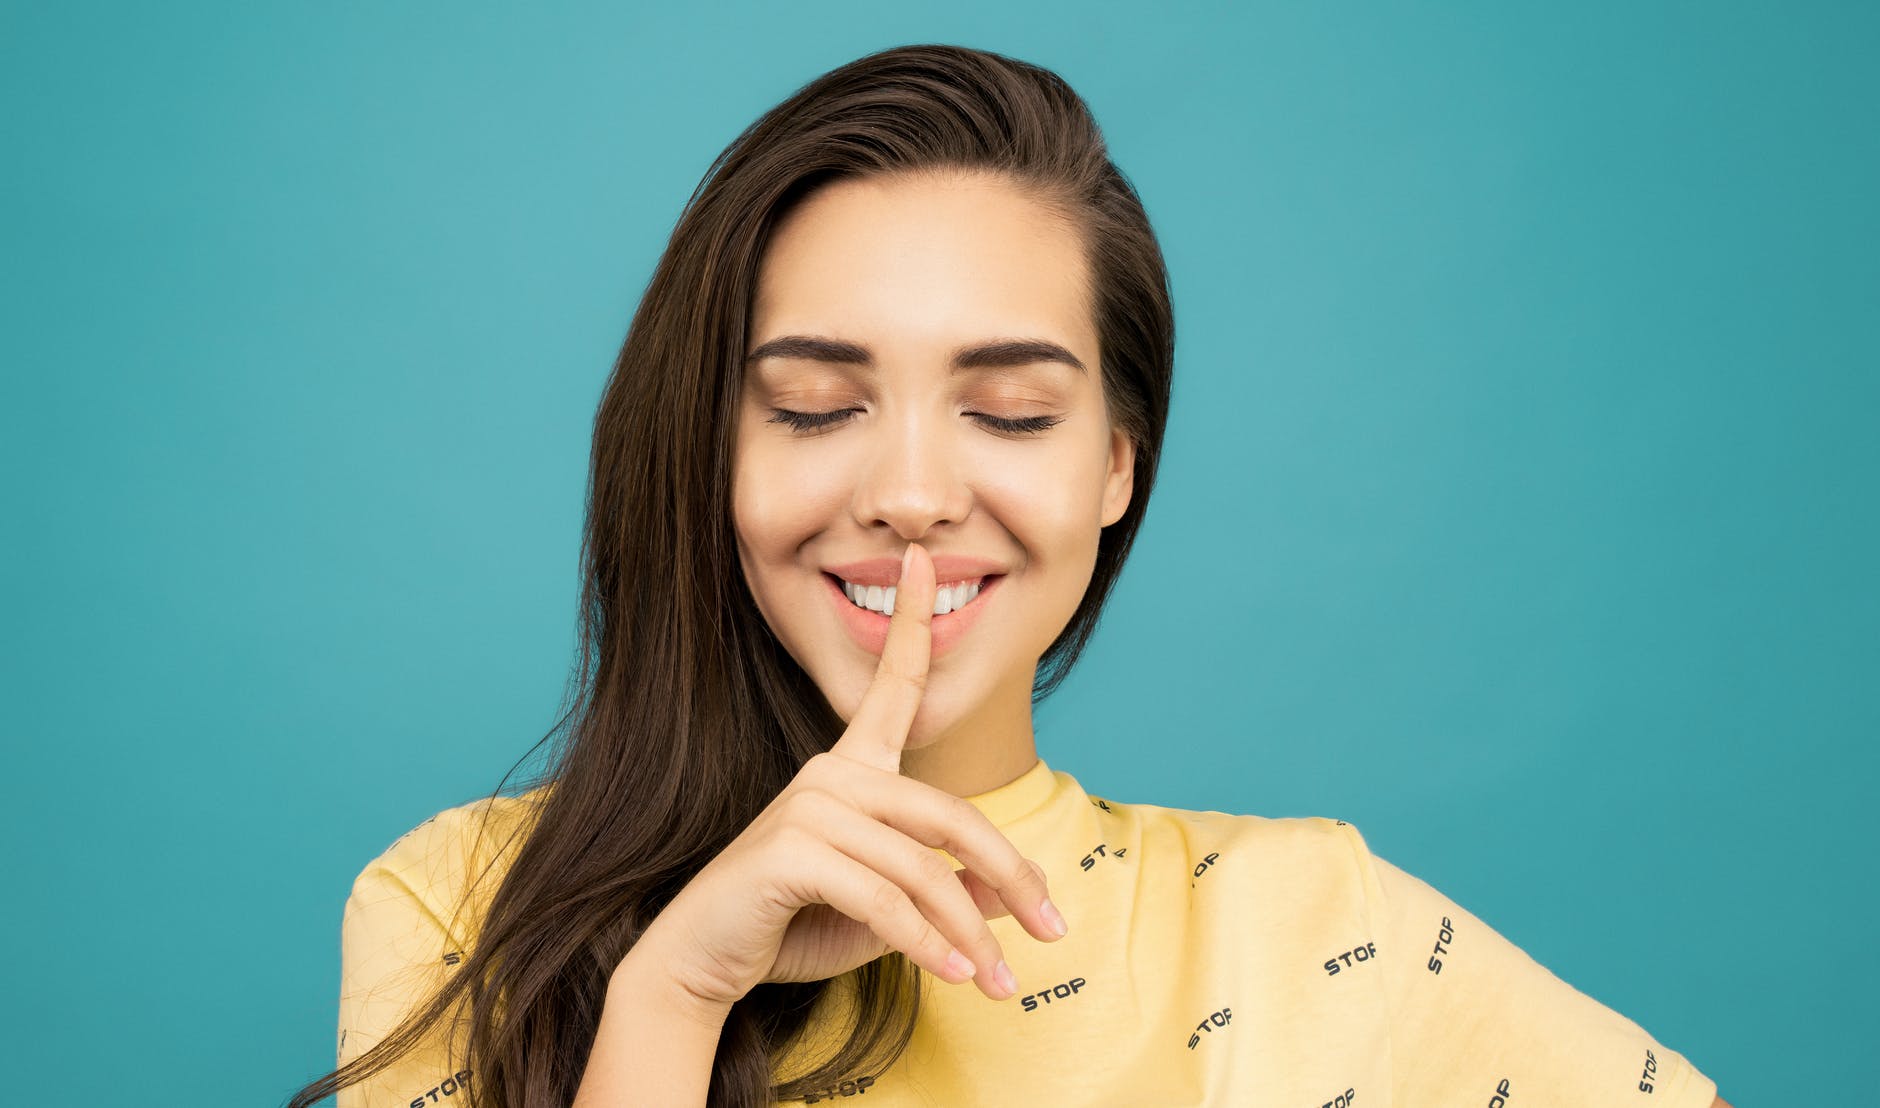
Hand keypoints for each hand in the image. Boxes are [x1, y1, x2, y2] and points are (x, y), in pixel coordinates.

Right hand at [628, 541, 1064, 1007]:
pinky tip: (956, 977)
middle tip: (1056, 932)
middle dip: (1012, 877)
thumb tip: (1016, 894)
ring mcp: (808, 807)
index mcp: (850, 769)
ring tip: (1003, 984)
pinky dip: (928, 944)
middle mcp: (830, 774)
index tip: (924, 558)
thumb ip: (946, 892)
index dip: (911, 619)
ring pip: (924, 870)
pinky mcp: (791, 851)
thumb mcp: (887, 912)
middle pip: (950, 817)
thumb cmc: (792, 928)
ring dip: (971, 934)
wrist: (702, 964)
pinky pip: (885, 900)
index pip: (890, 687)